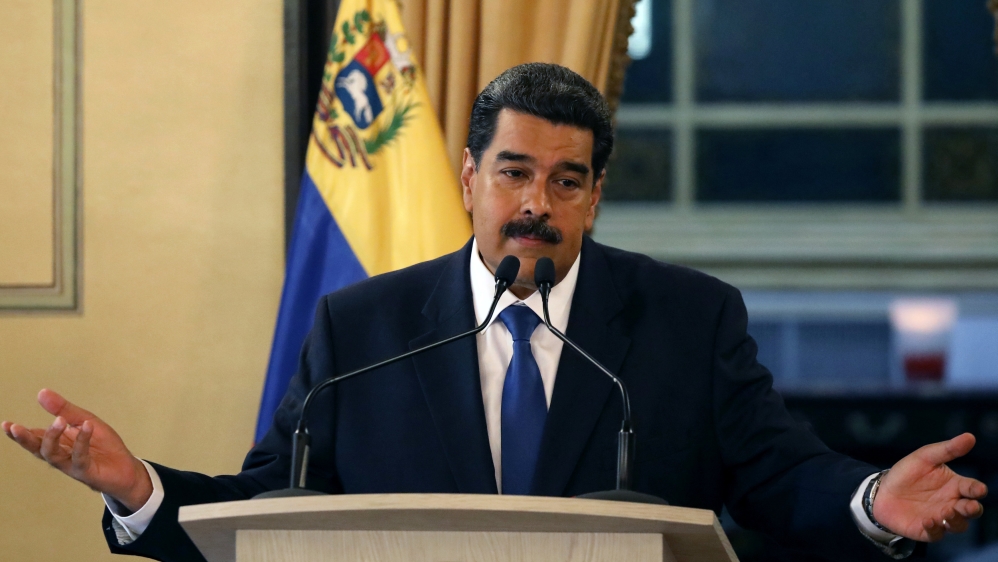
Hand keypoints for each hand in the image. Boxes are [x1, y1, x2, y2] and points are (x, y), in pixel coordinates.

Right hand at [2, 389, 152, 511]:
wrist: (127, 468)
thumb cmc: (103, 446)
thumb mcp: (85, 420)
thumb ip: (64, 409)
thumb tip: (41, 392)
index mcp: (58, 443)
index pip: (35, 437)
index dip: (19, 432)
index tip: (6, 425)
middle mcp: (60, 455)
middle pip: (38, 448)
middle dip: (25, 439)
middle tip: (15, 428)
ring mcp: (71, 465)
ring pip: (53, 454)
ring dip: (53, 437)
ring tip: (58, 420)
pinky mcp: (86, 471)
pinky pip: (79, 457)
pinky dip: (82, 441)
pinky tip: (86, 427)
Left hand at [873, 433, 987, 541]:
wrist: (881, 491)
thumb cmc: (907, 473)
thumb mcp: (925, 457)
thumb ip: (948, 449)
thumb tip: (970, 436)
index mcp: (956, 485)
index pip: (972, 488)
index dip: (976, 489)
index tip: (977, 489)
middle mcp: (952, 503)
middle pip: (971, 510)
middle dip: (972, 509)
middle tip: (968, 506)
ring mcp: (941, 518)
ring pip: (958, 525)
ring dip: (955, 520)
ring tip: (946, 512)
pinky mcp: (927, 530)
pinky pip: (936, 534)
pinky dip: (935, 529)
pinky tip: (928, 521)